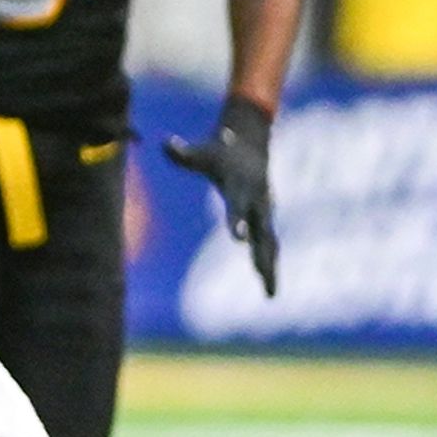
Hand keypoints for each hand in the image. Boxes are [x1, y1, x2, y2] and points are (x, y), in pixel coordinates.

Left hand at [161, 95, 278, 295]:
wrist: (251, 145)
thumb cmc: (221, 150)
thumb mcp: (202, 151)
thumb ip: (183, 152)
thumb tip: (165, 143)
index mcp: (242, 187)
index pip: (238, 207)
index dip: (237, 221)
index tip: (238, 239)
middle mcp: (257, 202)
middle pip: (261, 231)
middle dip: (261, 252)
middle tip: (260, 273)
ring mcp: (264, 212)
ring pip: (269, 243)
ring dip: (270, 267)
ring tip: (270, 294)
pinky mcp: (265, 219)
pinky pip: (270, 245)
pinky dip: (270, 265)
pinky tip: (270, 288)